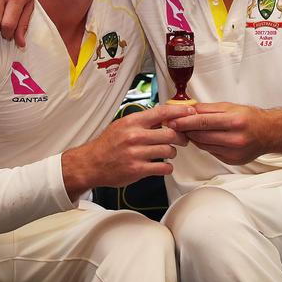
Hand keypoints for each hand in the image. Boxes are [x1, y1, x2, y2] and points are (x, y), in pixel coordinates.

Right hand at [62, 103, 194, 196]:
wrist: (91, 164)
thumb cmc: (107, 144)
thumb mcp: (123, 125)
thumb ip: (143, 121)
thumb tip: (164, 116)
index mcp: (132, 122)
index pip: (162, 112)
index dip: (179, 112)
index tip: (190, 112)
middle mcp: (135, 136)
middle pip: (170, 133)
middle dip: (180, 137)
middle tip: (183, 139)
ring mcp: (136, 153)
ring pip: (168, 150)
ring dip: (172, 152)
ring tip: (168, 153)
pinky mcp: (137, 169)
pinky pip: (163, 167)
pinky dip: (167, 167)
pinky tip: (164, 166)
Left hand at [167, 102, 271, 165]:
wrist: (268, 133)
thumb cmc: (250, 118)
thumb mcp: (230, 107)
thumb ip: (208, 109)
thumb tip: (188, 109)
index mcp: (234, 121)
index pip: (203, 122)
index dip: (185, 122)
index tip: (172, 121)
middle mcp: (235, 139)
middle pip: (201, 136)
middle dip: (186, 130)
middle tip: (174, 125)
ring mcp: (233, 152)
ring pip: (204, 145)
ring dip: (193, 138)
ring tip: (187, 130)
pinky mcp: (232, 161)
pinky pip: (211, 152)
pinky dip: (204, 145)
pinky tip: (203, 138)